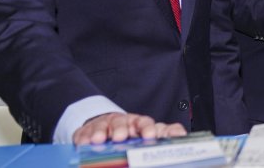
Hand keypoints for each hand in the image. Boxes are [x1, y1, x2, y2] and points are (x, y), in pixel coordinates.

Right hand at [72, 112, 186, 145]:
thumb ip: (166, 134)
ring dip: (101, 132)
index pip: (144, 123)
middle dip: (121, 128)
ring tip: (100, 139)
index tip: (150, 136)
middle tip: (121, 137)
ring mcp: (104, 126)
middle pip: (122, 122)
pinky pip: (84, 133)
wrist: (109, 128)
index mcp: (139, 124)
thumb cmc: (133, 134)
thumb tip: (180, 134)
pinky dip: (84, 138)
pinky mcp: (87, 132)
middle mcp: (122, 123)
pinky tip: (84, 142)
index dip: (147, 128)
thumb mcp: (150, 134)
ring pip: (103, 126)